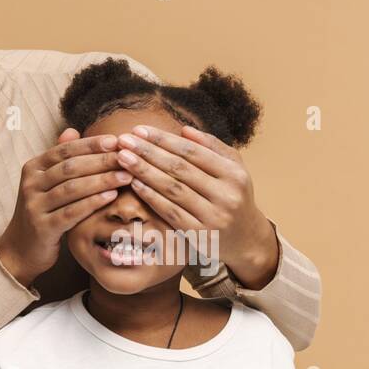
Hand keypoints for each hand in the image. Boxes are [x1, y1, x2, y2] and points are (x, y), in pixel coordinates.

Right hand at [0, 131, 133, 286]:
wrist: (21, 249)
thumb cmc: (43, 212)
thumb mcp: (46, 183)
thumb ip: (59, 159)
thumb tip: (73, 130)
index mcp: (33, 167)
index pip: (65, 150)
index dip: (91, 144)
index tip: (116, 141)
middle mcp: (30, 184)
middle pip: (70, 167)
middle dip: (101, 161)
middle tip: (127, 158)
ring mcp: (34, 206)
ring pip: (72, 188)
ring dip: (102, 180)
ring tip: (126, 176)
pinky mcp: (42, 228)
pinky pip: (71, 213)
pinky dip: (92, 203)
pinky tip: (111, 197)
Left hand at [66, 124, 279, 288]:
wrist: (245, 239)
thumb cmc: (234, 196)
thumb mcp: (233, 168)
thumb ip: (212, 147)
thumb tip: (184, 129)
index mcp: (234, 174)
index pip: (193, 152)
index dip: (164, 139)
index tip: (140, 130)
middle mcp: (226, 195)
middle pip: (180, 169)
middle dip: (148, 152)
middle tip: (124, 140)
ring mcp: (213, 217)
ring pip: (172, 189)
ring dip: (144, 172)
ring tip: (123, 158)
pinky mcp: (199, 235)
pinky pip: (170, 212)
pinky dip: (151, 197)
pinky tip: (135, 183)